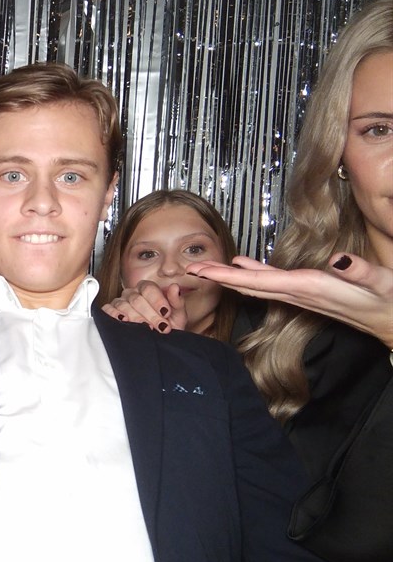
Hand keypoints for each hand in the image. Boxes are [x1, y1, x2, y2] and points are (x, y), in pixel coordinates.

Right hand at [101, 280, 187, 333]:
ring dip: (136, 318)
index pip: (148, 288)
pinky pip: (107, 309)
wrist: (159, 342)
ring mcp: (120, 302)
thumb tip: (174, 287)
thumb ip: (176, 301)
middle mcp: (132, 293)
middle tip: (160, 327)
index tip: (166, 313)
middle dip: (150, 315)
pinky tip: (123, 321)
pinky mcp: (110, 311)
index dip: (157, 301)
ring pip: (123, 306)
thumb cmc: (167, 326)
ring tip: (145, 329)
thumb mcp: (177, 315)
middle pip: (136, 299)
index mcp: (147, 289)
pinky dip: (114, 314)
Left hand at [188, 254, 392, 347]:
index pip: (258, 282)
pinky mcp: (307, 291)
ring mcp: (300, 293)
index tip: (202, 272)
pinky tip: (241, 264)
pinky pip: (271, 282)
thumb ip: (360, 271)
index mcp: (309, 288)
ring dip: (229, 275)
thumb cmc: (388, 302)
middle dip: (218, 277)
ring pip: (256, 284)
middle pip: (248, 285)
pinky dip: (252, 272)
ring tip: (205, 266)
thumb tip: (338, 259)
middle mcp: (299, 292)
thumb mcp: (381, 283)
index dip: (228, 277)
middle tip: (189, 268)